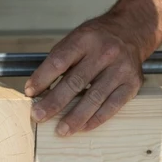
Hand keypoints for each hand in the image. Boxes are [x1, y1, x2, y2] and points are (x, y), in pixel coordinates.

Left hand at [24, 10, 145, 136]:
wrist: (131, 31)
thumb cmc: (97, 39)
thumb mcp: (76, 38)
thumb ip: (58, 61)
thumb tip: (38, 89)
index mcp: (85, 39)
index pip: (59, 61)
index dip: (42, 78)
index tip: (29, 93)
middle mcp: (105, 53)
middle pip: (75, 82)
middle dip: (54, 102)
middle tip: (38, 116)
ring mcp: (121, 69)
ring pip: (94, 97)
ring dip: (75, 117)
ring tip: (61, 130)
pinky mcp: (132, 84)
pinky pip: (112, 106)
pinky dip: (96, 119)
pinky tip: (83, 127)